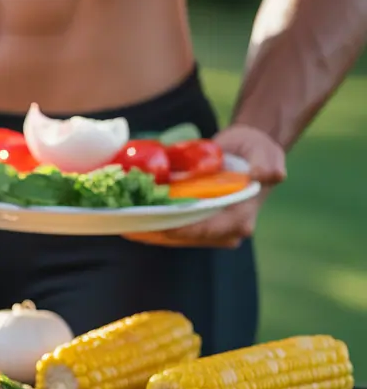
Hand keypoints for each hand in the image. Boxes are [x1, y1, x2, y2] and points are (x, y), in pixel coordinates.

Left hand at [125, 124, 286, 248]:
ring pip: (173, 236)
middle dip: (155, 232)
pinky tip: (128, 219)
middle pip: (184, 237)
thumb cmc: (257, 151)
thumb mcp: (266, 151)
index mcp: (240, 219)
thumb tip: (264, 174)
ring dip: (147, 231)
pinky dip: (151, 224)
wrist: (249, 153)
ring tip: (121, 224)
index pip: (205, 230)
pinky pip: (170, 229)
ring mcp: (208, 230)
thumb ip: (267, 164)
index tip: (155, 225)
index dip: (180, 229)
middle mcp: (224, 231)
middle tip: (127, 226)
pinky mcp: (196, 224)